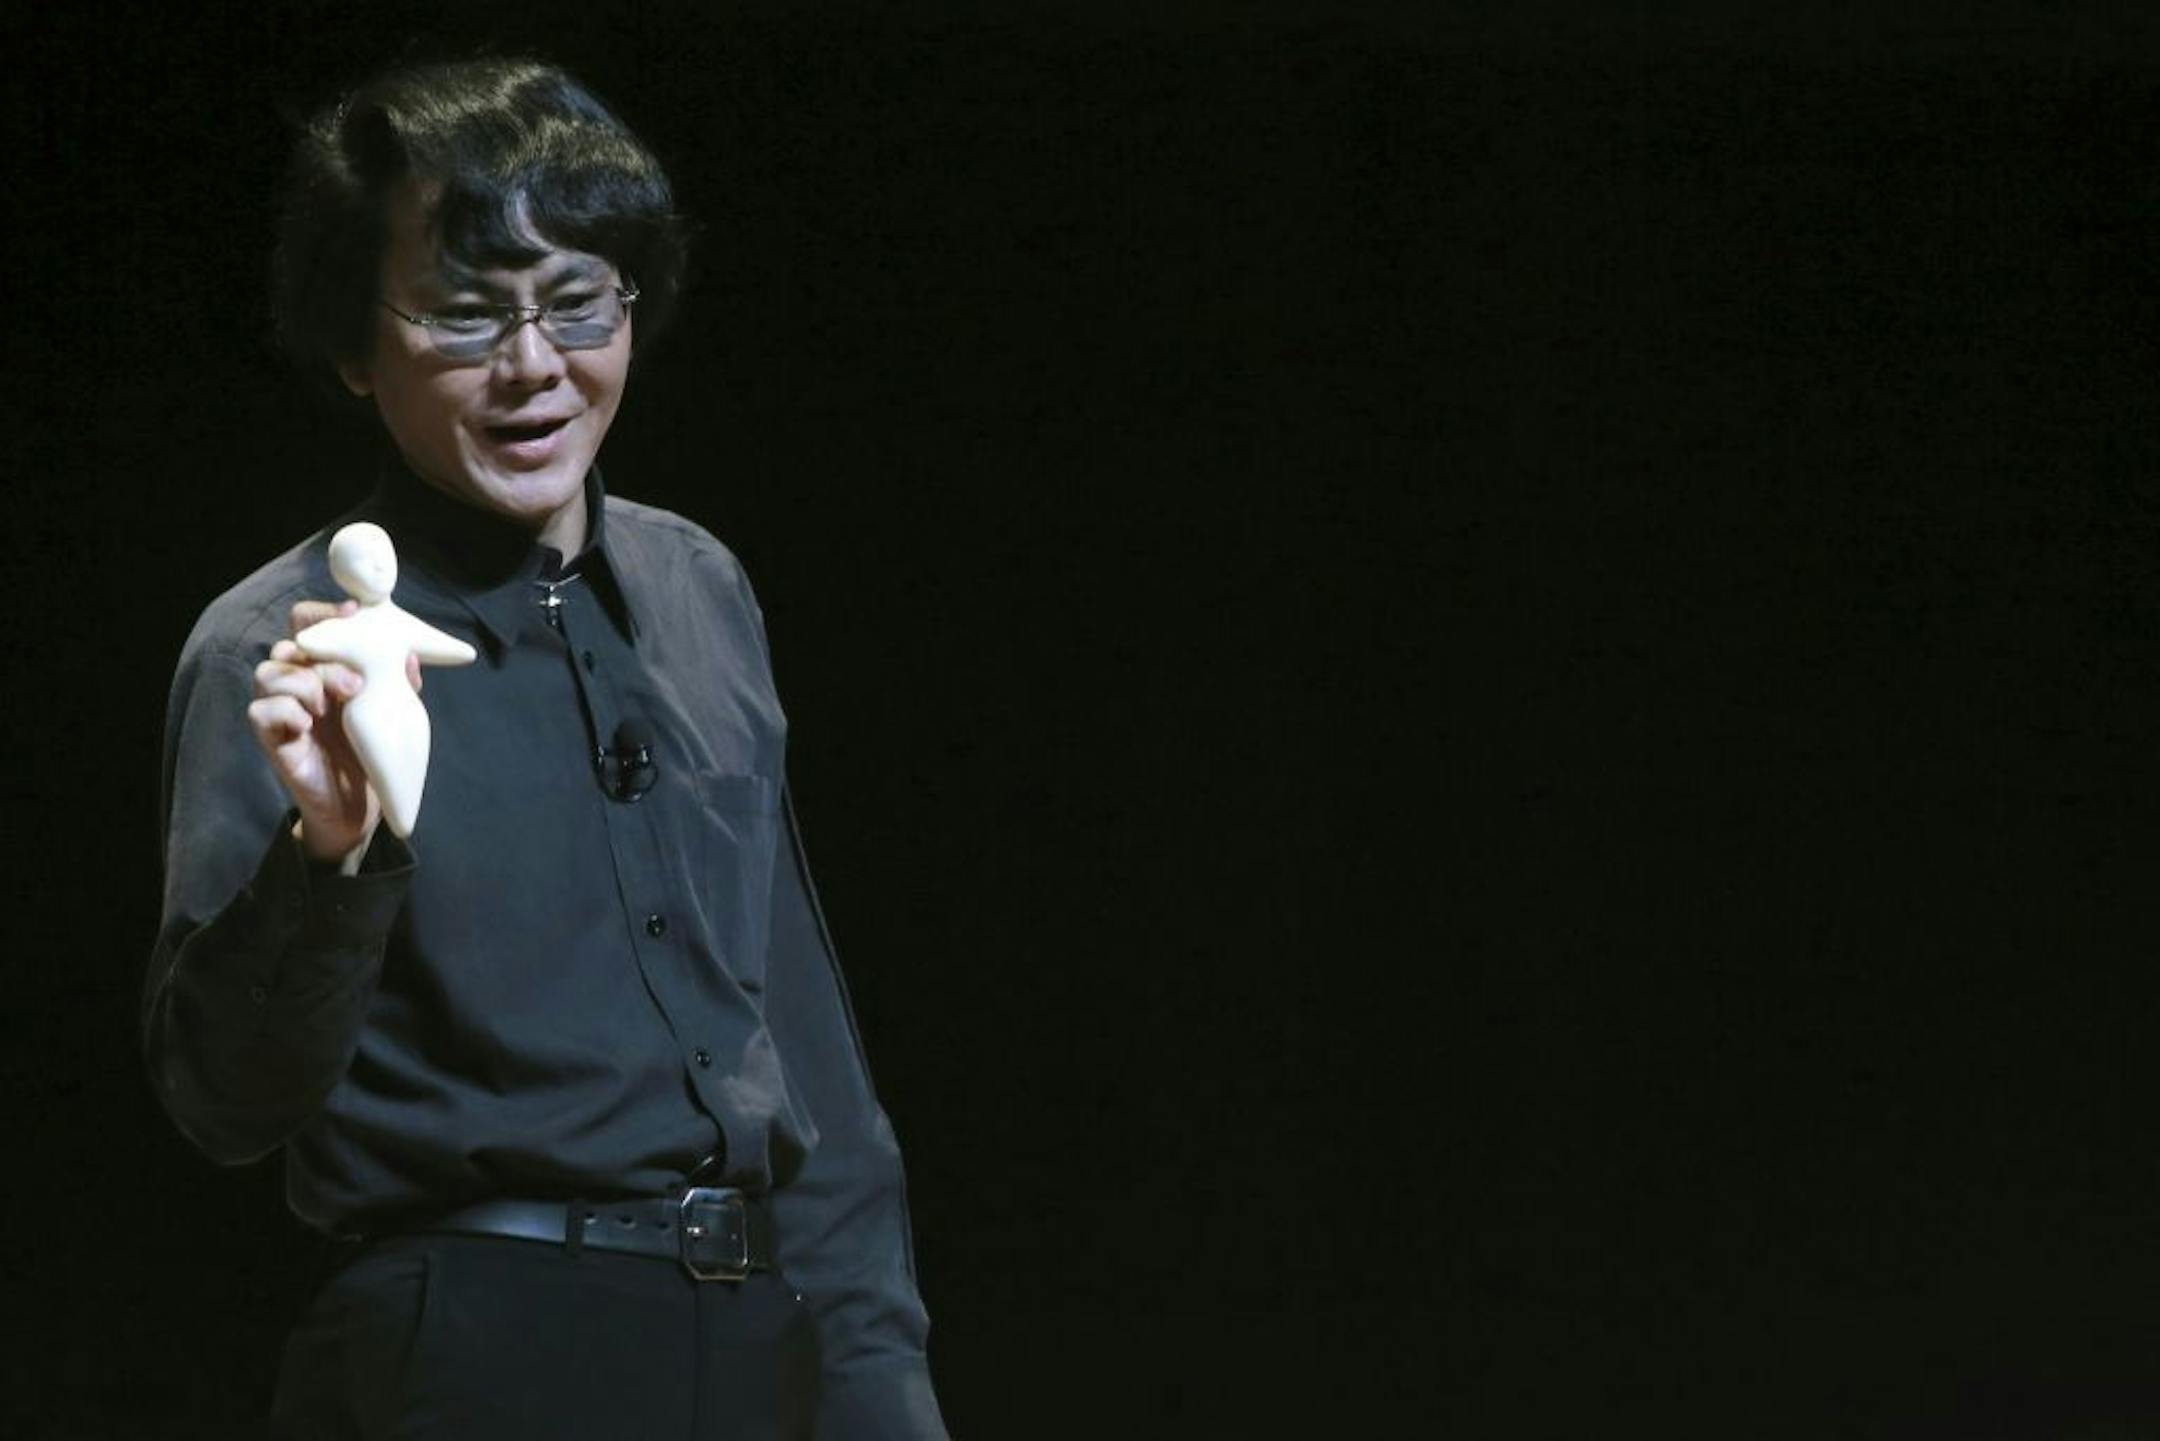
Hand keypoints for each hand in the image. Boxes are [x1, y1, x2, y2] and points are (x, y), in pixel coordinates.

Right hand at [247, 600, 423, 863]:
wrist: (359, 807)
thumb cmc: (370, 753)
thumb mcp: (391, 714)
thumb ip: (398, 684)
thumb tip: (410, 654)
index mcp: (324, 670)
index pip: (307, 626)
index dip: (323, 613)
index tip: (351, 612)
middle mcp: (298, 685)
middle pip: (287, 646)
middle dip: (321, 657)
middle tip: (354, 684)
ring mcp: (282, 711)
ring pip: (268, 673)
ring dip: (303, 682)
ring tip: (331, 706)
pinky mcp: (272, 739)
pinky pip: (259, 711)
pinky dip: (285, 711)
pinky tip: (308, 723)